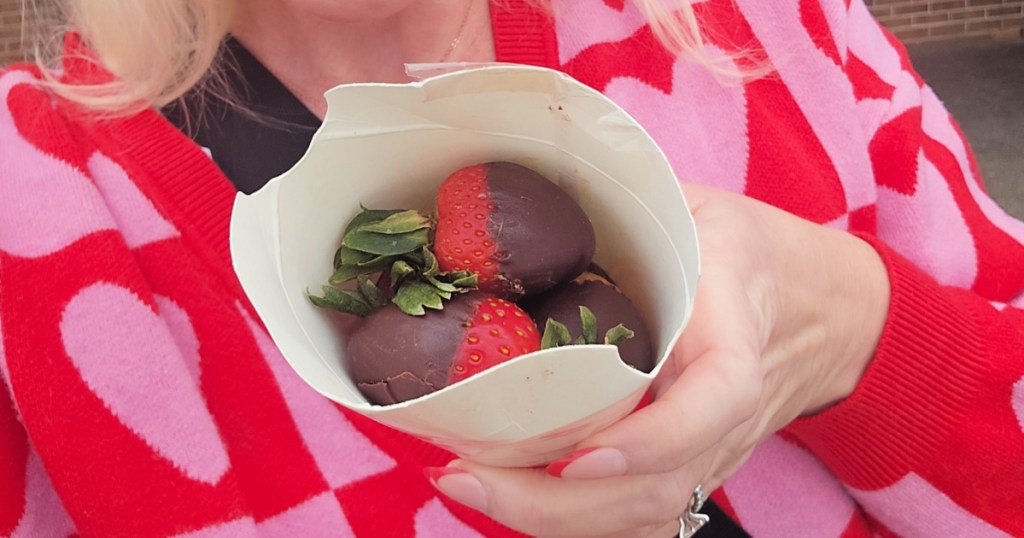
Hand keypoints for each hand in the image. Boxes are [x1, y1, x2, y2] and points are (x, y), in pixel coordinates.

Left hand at [426, 183, 889, 536]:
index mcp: (736, 330)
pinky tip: (510, 500)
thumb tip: (529, 195)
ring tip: (469, 486)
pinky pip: (640, 519)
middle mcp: (729, 411)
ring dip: (551, 518)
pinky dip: (572, 523)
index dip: (655, 437)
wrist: (819, 311)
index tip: (578, 454)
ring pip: (645, 514)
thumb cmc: (748, 251)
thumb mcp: (700, 206)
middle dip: (558, 501)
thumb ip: (632, 206)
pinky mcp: (693, 470)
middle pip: (659, 485)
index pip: (717, 397)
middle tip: (467, 476)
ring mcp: (713, 451)